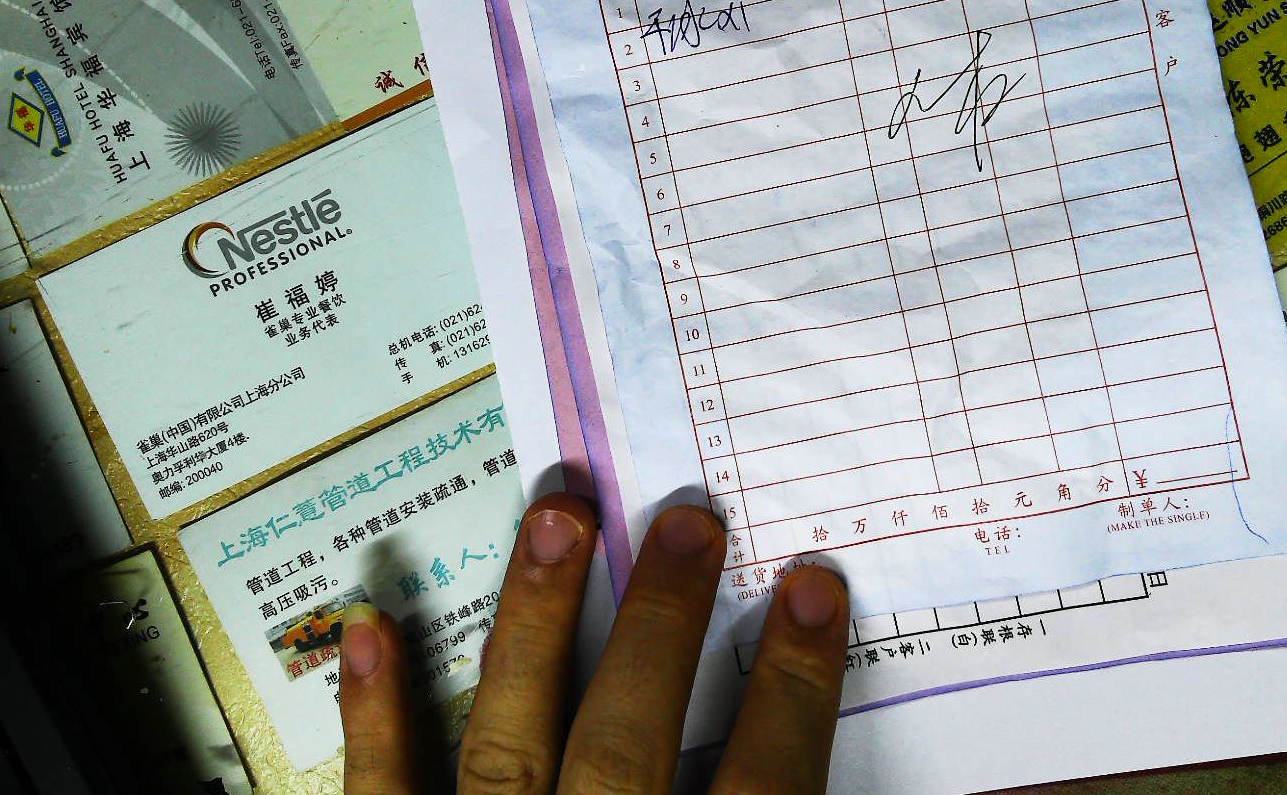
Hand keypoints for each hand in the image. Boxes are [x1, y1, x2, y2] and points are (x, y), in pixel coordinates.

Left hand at [340, 494, 849, 793]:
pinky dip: (375, 720)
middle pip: (630, 740)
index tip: (816, 591)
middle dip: (661, 624)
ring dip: (535, 625)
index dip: (794, 687)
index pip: (762, 788)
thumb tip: (915, 788)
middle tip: (687, 521)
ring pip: (512, 741)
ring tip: (556, 520)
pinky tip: (371, 628)